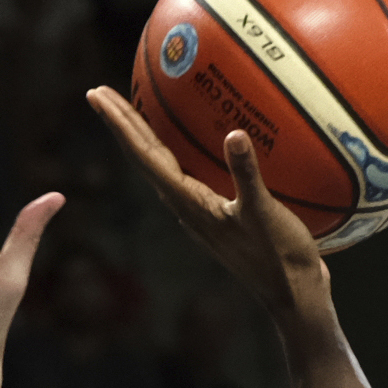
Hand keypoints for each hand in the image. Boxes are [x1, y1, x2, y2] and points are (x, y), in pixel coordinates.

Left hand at [87, 91, 329, 324]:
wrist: (292, 295)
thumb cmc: (279, 257)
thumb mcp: (264, 212)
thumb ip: (247, 175)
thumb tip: (234, 134)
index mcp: (189, 203)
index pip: (145, 156)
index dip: (120, 124)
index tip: (96, 95)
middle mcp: (186, 207)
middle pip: (144, 159)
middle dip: (121, 124)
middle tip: (98, 92)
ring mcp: (200, 212)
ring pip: (160, 166)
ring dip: (141, 137)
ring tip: (128, 110)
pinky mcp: (216, 214)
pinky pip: (184, 173)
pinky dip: (173, 150)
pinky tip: (179, 139)